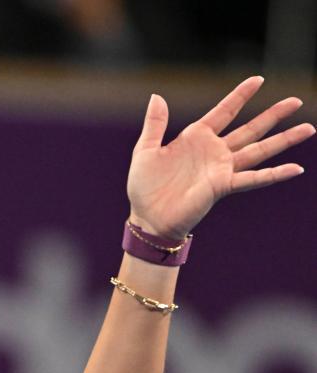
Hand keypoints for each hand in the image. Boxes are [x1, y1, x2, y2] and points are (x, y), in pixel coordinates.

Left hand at [127, 76, 314, 240]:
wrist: (147, 218)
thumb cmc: (145, 188)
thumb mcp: (146, 151)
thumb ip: (155, 124)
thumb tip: (157, 95)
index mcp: (196, 138)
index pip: (224, 111)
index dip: (240, 96)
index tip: (259, 80)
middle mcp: (214, 151)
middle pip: (251, 128)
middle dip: (274, 115)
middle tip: (296, 100)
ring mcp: (222, 169)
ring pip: (260, 150)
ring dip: (284, 140)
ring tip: (309, 128)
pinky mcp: (223, 186)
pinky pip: (254, 178)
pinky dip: (274, 174)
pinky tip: (296, 168)